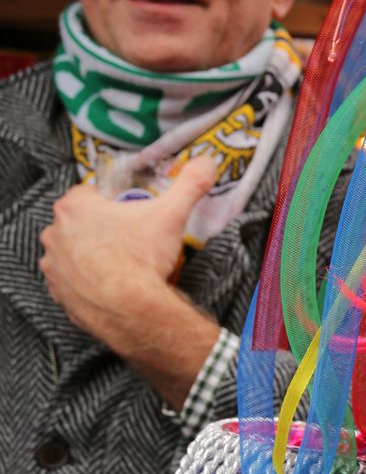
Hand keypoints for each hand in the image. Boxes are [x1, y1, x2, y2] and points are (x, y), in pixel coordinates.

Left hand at [40, 157, 216, 343]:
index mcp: (75, 208)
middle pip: (81, 221)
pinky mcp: (58, 292)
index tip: (130, 211)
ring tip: (124, 263)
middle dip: (103, 227)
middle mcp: (56, 234)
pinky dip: (89, 281)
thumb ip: (190, 183)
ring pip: (74, 251)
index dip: (113, 200)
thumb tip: (205, 163)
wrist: (132, 310)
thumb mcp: (172, 214)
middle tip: (133, 237)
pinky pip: (72, 280)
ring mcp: (53, 265)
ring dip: (93, 254)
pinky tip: (113, 283)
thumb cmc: (141, 261)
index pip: (89, 192)